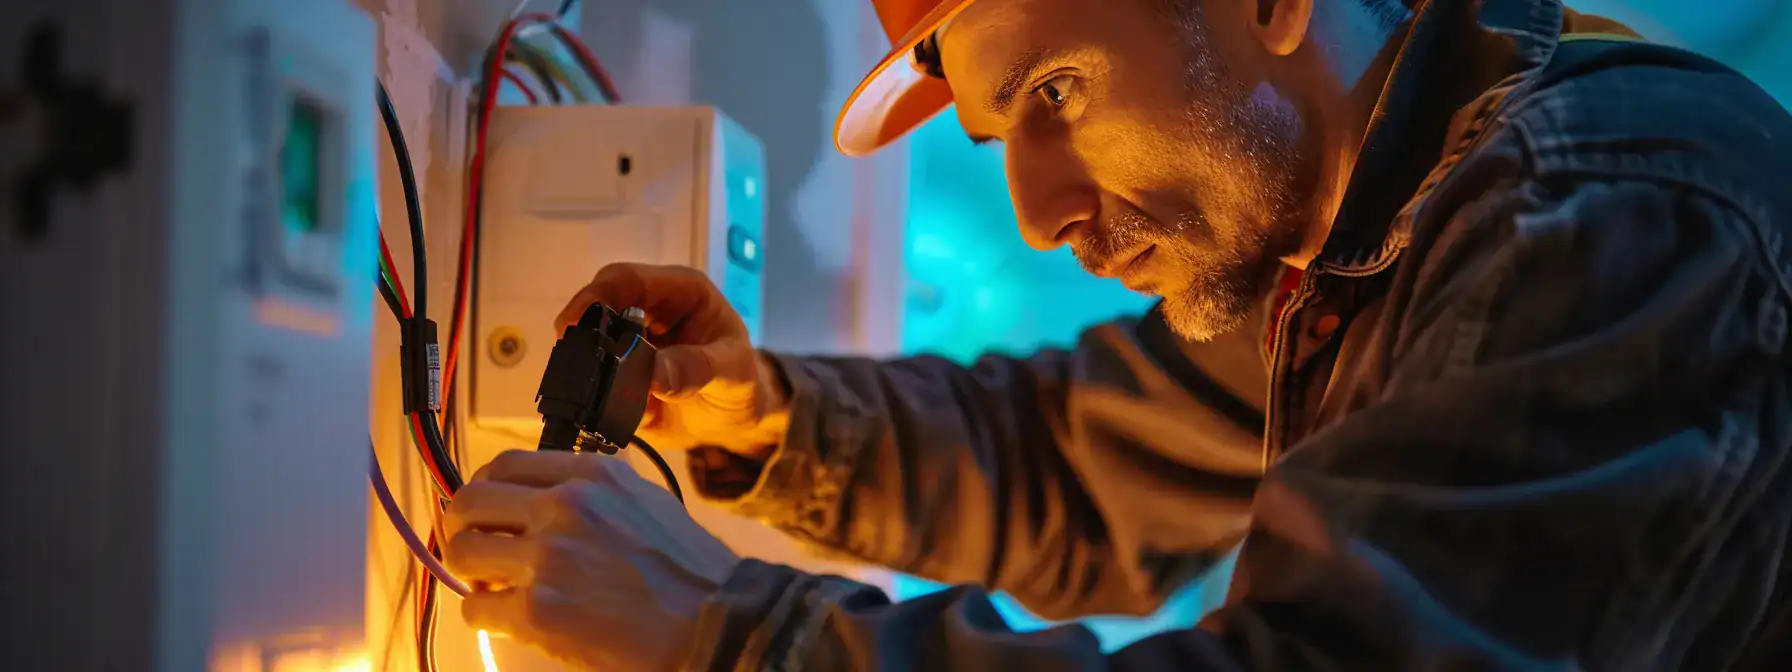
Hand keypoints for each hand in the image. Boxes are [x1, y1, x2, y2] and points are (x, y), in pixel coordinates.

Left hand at [443, 449, 740, 670]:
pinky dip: (486, 616)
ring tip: (494, 588)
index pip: (505, 463)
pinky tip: (511, 620)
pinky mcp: (538, 610)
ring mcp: (548, 557)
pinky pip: (476, 608)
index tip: (483, 509)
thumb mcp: (646, 502)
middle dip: (463, 529)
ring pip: (461, 554)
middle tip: (476, 550)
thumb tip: (542, 499)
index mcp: (594, 474)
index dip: (483, 489)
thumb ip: (595, 492)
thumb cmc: (693, 575)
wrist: (718, 625)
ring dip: (471, 574)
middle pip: (469, 502)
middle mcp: (566, 505)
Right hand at [557, 263, 786, 458]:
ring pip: (587, 344)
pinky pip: (593, 383)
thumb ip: (698, 368)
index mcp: (678, 293)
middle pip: (596, 307)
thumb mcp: (734, 372)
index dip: (596, 295)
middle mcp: (645, 312)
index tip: (574, 323)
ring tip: (590, 392)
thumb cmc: (740, 381)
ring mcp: (625, 344)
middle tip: (572, 362)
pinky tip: (605, 413)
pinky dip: (592, 397)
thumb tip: (654, 372)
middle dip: (582, 333)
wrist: (734, 419)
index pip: (627, 280)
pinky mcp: (615, 376)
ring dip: (584, 368)